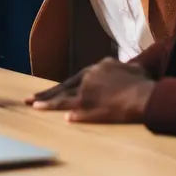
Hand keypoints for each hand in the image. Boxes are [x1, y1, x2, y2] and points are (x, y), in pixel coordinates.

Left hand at [28, 58, 155, 123]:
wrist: (143, 95)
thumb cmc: (143, 84)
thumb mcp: (135, 70)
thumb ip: (126, 70)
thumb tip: (131, 68)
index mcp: (100, 66)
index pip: (80, 77)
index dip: (68, 84)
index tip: (58, 89)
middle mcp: (90, 75)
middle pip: (65, 85)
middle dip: (48, 91)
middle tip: (32, 97)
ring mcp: (86, 89)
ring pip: (62, 95)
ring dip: (46, 100)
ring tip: (32, 103)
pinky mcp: (86, 104)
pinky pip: (65, 106)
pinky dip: (52, 107)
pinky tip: (41, 109)